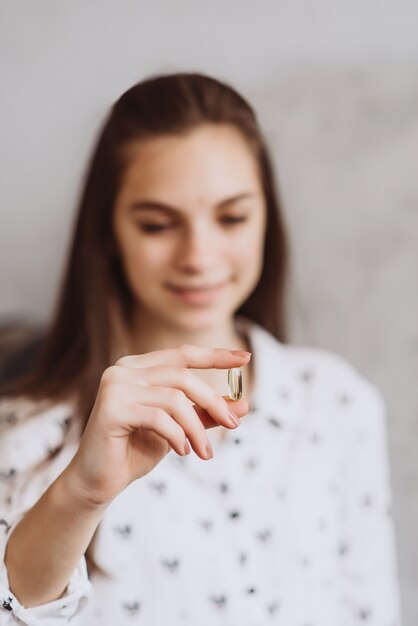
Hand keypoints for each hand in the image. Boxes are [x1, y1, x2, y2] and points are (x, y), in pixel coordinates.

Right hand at [66, 344, 250, 506]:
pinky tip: (181, 451)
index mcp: (138, 367)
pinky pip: (159, 417)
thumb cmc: (136, 451)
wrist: (98, 482)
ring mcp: (115, 386)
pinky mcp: (111, 408)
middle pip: (182, 375)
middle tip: (233, 426)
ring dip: (197, 428)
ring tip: (204, 452)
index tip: (245, 358)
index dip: (215, 355)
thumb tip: (244, 405)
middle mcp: (124, 369)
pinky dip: (177, 436)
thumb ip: (205, 414)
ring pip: (174, 398)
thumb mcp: (179, 429)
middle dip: (213, 401)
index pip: (183, 354)